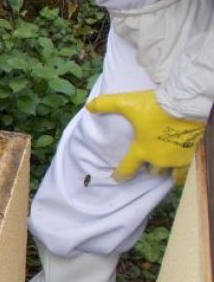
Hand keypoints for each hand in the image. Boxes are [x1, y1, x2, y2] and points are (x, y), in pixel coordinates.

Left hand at [87, 90, 204, 182]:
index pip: (127, 169)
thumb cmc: (154, 106)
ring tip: (165, 169)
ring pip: (171, 174)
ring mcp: (177, 159)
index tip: (117, 178)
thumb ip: (106, 104)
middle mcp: (159, 159)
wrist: (185, 104)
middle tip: (147, 163)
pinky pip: (187, 171)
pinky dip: (182, 171)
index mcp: (141, 150)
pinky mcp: (192, 154)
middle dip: (148, 168)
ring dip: (166, 172)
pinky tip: (181, 166)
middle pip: (153, 171)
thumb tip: (89, 107)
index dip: (120, 175)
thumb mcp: (126, 103)